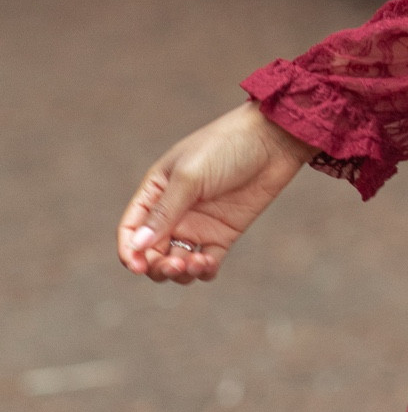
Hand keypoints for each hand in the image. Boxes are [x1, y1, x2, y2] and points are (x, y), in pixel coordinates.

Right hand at [117, 102, 315, 283]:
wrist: (274, 139)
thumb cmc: (226, 146)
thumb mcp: (190, 175)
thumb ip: (165, 211)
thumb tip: (137, 246)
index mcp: (156, 192)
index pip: (131, 229)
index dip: (130, 251)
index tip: (139, 267)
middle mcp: (174, 211)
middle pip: (152, 252)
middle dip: (157, 266)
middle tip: (176, 263)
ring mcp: (199, 224)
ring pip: (177, 261)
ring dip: (180, 272)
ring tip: (196, 263)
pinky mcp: (223, 233)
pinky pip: (206, 262)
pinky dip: (203, 271)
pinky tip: (209, 264)